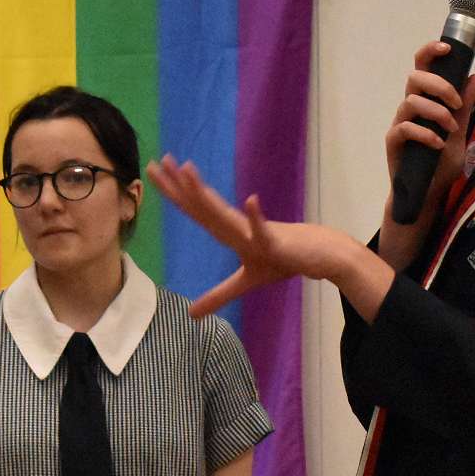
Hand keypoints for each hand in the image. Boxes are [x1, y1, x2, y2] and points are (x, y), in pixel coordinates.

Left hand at [146, 156, 361, 316]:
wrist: (321, 254)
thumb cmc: (285, 260)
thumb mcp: (246, 283)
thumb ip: (217, 296)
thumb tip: (190, 315)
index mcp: (229, 231)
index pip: (196, 210)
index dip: (174, 193)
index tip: (153, 172)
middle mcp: (237, 226)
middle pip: (202, 205)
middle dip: (178, 185)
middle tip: (156, 160)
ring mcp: (255, 232)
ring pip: (224, 212)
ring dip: (205, 193)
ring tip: (186, 170)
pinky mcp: (276, 242)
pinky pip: (263, 230)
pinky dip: (255, 217)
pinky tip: (250, 200)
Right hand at [383, 42, 474, 227]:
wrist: (429, 194)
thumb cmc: (441, 164)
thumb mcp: (461, 133)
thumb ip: (465, 107)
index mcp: (426, 100)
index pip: (422, 66)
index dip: (430, 51)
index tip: (447, 48)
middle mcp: (410, 107)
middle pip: (414, 78)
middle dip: (439, 85)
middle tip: (456, 103)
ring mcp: (400, 123)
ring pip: (410, 102)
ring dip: (436, 113)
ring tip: (450, 130)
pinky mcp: (393, 141)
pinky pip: (405, 127)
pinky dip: (424, 133)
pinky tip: (437, 144)